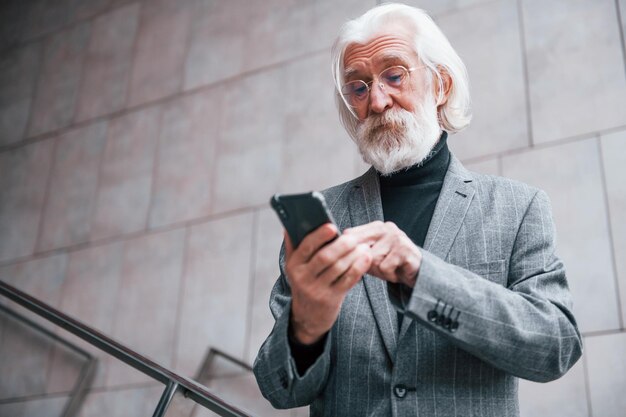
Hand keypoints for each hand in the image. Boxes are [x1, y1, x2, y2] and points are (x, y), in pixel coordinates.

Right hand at [285, 224, 371, 343]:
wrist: (308, 317)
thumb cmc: (305, 283)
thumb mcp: (295, 267)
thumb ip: (293, 246)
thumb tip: (289, 226)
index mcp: (293, 265)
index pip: (306, 247)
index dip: (319, 236)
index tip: (332, 227)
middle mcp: (303, 278)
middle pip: (325, 257)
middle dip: (342, 245)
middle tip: (354, 237)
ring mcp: (317, 290)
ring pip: (338, 268)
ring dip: (353, 254)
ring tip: (363, 245)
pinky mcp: (331, 299)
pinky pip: (348, 280)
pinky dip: (359, 267)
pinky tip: (366, 258)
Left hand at [343, 221, 420, 286]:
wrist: (417, 272)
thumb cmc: (390, 264)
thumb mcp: (370, 256)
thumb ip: (356, 251)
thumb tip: (333, 251)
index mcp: (375, 226)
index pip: (350, 234)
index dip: (345, 251)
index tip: (345, 261)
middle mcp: (385, 228)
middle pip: (359, 247)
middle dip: (363, 262)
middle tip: (373, 268)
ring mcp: (396, 237)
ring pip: (372, 259)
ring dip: (379, 270)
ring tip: (388, 268)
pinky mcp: (405, 250)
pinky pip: (385, 267)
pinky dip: (389, 275)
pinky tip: (396, 272)